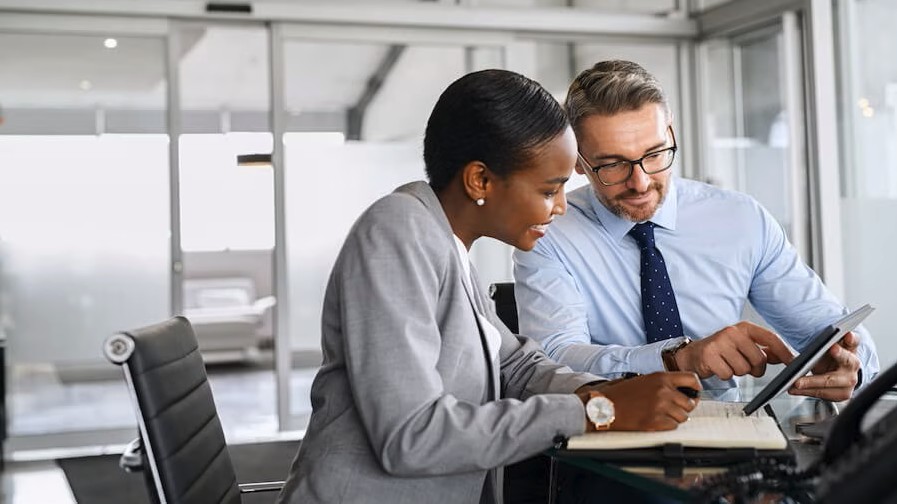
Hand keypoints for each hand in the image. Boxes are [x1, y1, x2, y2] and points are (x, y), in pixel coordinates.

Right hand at [579, 372, 701, 431]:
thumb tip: (684, 392)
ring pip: (683, 417)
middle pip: (690, 403)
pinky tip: (654, 421)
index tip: (693, 394)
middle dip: (683, 408)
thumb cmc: (622, 394)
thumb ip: (664, 383)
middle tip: (672, 410)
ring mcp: (660, 406)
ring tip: (659, 415)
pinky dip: (666, 426)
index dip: (696, 388)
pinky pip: (673, 427)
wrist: (604, 406)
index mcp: (661, 377)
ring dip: (674, 418)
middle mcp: (663, 390)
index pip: (692, 379)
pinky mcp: (655, 421)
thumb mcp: (644, 380)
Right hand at [674, 321, 793, 379]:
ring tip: (728, 364)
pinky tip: (719, 368)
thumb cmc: (721, 350)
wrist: (693, 354)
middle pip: (759, 359)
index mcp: (744, 328)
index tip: (793, 362)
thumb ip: (764, 351)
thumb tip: (785, 356)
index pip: (771, 338)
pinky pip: (728, 374)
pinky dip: (725, 375)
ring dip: (738, 372)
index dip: (784, 352)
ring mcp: (720, 343)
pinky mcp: (709, 355)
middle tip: (744, 365)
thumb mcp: (743, 346)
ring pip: (744, 369)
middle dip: (755, 368)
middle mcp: (732, 332)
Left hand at [789, 331, 860, 400]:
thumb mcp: (825, 345)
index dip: (850, 337)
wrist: (836, 373)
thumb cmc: (828, 356)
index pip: (852, 340)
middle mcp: (853, 363)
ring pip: (830, 381)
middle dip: (835, 357)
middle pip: (846, 361)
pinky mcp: (842, 394)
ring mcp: (850, 380)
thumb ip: (817, 341)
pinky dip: (807, 391)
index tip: (846, 335)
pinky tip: (795, 389)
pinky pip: (823, 393)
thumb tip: (795, 340)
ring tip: (795, 382)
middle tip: (815, 360)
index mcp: (849, 347)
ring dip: (811, 383)